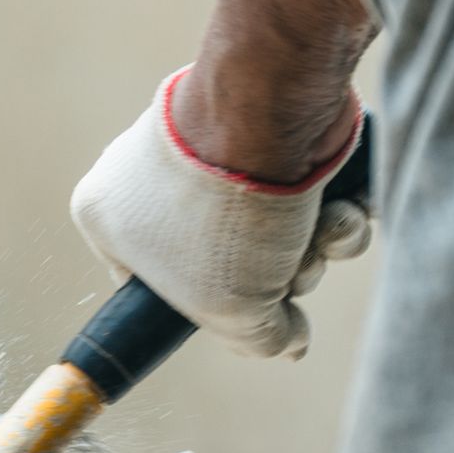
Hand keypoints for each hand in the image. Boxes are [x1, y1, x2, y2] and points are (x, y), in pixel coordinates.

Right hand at [70, 66, 366, 358]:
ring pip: (276, 233)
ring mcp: (215, 150)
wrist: (271, 109)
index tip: (235, 312)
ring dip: (315, 249)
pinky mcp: (272, 130)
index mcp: (109, 214)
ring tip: (321, 232)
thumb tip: (287, 342)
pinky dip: (335, 210)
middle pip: (227, 263)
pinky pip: (305, 193)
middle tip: (286, 270)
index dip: (201, 308)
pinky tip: (344, 205)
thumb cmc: (221, 210)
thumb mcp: (225, 307)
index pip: (151, 287)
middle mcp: (154, 179)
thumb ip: (253, 339)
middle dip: (276, 278)